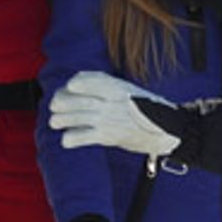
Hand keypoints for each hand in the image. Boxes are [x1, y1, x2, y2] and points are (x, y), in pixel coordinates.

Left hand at [49, 71, 186, 154]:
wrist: (167, 130)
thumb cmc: (147, 109)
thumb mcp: (129, 90)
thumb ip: (106, 84)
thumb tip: (79, 81)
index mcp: (116, 86)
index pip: (85, 80)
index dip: (73, 84)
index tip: (67, 88)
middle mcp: (110, 100)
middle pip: (75, 98)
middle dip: (60, 102)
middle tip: (54, 107)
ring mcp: (108, 118)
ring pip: (74, 116)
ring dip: (61, 120)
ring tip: (55, 122)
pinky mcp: (107, 136)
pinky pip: (81, 136)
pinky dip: (70, 138)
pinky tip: (67, 141)